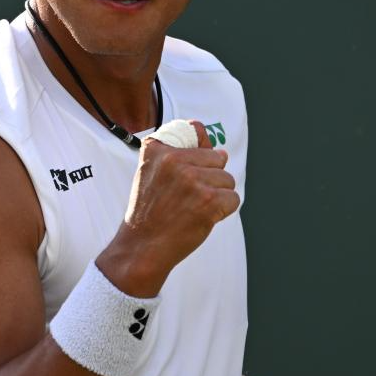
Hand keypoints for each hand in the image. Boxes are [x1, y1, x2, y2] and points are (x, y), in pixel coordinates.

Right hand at [97, 121, 239, 295]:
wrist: (143, 246)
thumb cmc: (149, 212)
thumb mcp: (149, 172)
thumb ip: (177, 155)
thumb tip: (220, 150)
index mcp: (158, 149)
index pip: (198, 130)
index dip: (202, 149)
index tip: (193, 166)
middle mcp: (174, 160)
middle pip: (218, 159)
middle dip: (211, 178)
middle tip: (190, 197)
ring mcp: (192, 180)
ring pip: (228, 180)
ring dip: (217, 196)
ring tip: (194, 208)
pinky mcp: (208, 200)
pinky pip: (233, 199)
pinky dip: (224, 211)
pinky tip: (203, 218)